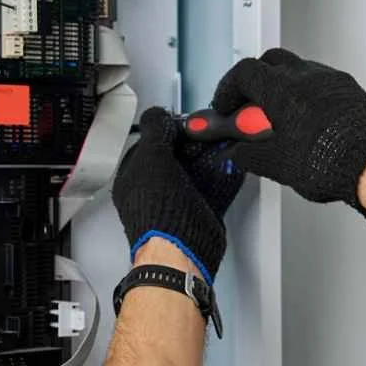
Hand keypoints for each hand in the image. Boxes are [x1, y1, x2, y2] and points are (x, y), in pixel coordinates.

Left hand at [112, 107, 244, 281]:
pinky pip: (214, 188)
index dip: (166, 130)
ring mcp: (178, 203)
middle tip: (205, 132)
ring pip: (196, 172)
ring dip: (210, 158)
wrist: (180, 251)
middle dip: (192, 144)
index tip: (183, 122)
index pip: (149, 144)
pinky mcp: (201, 214)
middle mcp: (154, 191)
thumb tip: (157, 114)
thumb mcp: (151, 157)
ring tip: (221, 143)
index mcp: (134, 178)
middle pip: (175, 158)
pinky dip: (224, 176)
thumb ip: (154, 131)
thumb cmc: (159, 211)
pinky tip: (231, 165)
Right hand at [212, 48, 365, 221]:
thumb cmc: (330, 161)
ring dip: (281, 86)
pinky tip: (305, 119)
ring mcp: (330, 79)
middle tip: (249, 106)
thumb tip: (238, 153)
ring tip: (278, 116)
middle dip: (254, 81)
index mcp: (281, 89)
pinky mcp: (349, 89)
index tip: (225, 105)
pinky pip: (320, 80)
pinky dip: (304, 93)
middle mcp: (306, 76)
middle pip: (269, 61)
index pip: (244, 72)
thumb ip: (247, 154)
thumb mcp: (275, 164)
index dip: (228, 89)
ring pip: (296, 68)